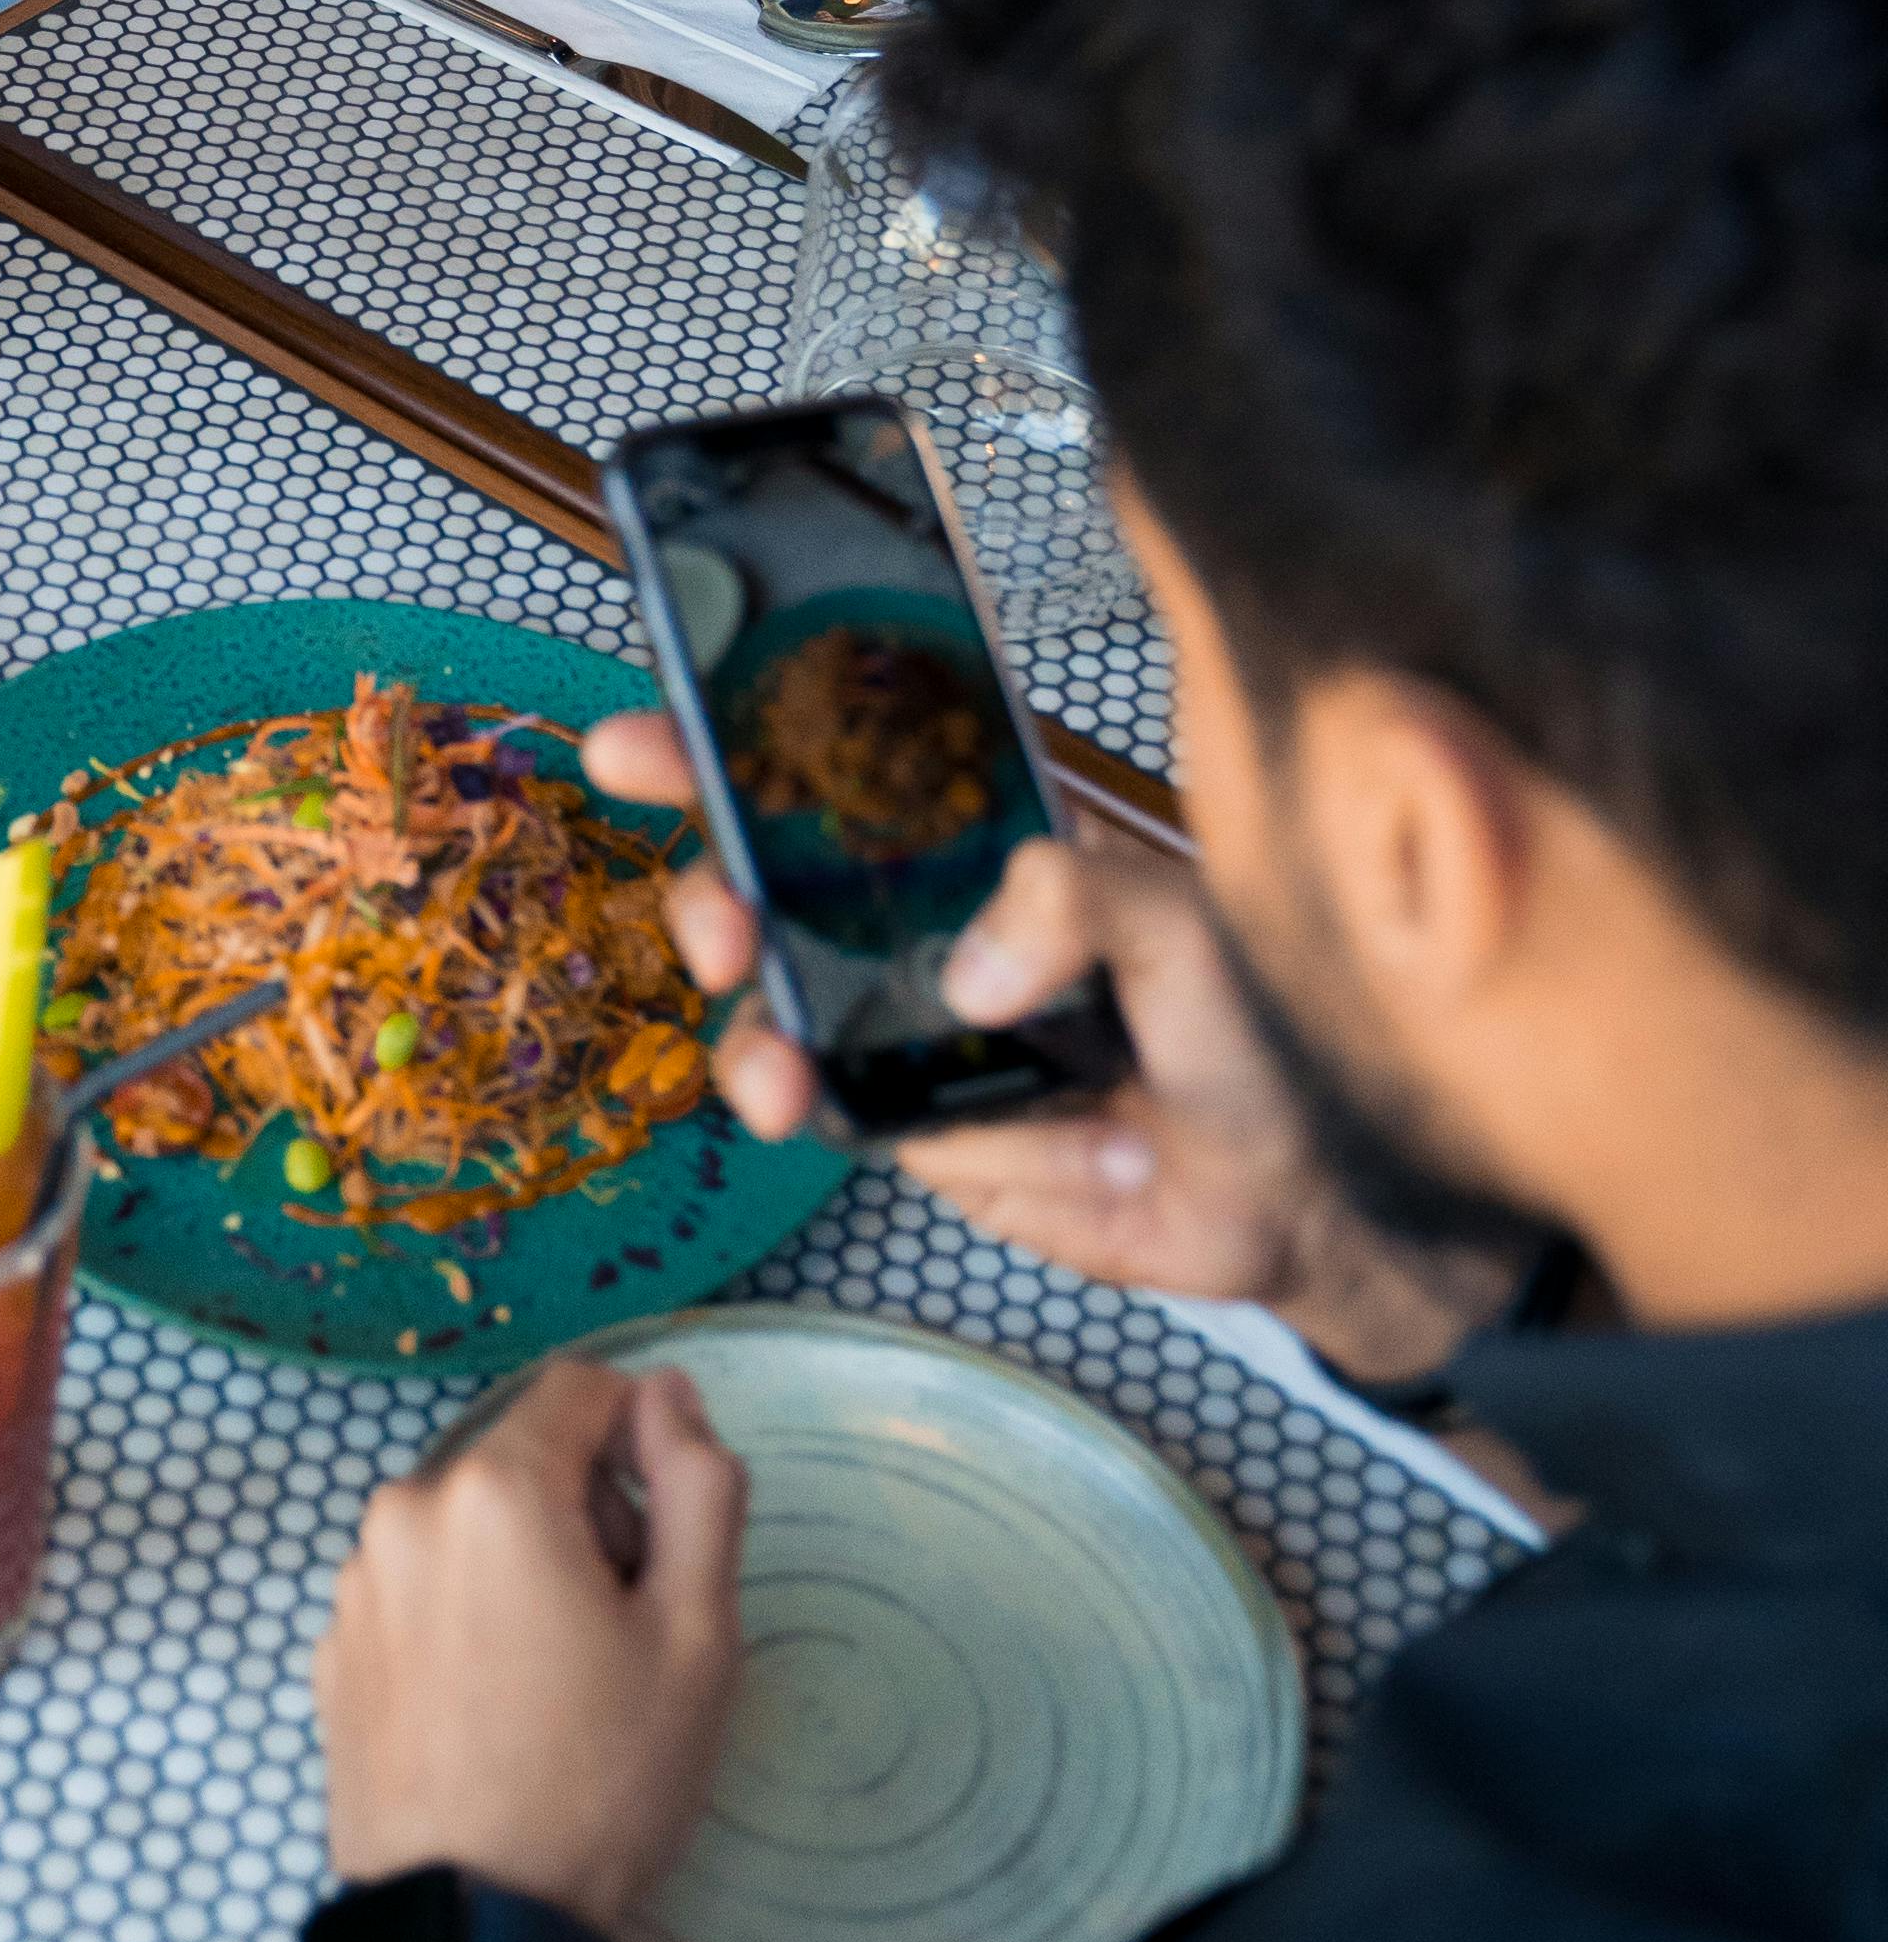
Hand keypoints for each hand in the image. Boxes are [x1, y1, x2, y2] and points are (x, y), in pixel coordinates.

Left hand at [314, 1358, 746, 1929]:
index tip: (660, 1548)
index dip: (642, 1450)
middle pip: (523, 1463)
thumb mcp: (696, 1636)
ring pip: (469, 1530)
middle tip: (619, 1639)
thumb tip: (671, 1395)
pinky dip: (464, 1624)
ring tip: (556, 1691)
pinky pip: (420, 1594)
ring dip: (521, 1574)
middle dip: (584, 1521)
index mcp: (493, 1488)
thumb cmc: (597, 1782)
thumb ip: (698, 1489)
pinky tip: (495, 1718)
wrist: (471, 1925)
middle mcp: (403, 1510)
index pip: (582, 1390)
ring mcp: (355, 1584)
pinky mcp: (331, 1651)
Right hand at [584, 715, 1512, 1378]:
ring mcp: (905, 1029)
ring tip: (770, 1046)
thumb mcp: (1184, 926)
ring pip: (768, 1003)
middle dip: (705, 885)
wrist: (1297, 1201)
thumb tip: (965, 975)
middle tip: (718, 915)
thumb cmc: (1260, 1041)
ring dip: (744, 1017)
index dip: (727, 743)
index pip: (835, 771)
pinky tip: (847, 1108)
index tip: (642, 740)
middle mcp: (925, 926)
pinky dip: (821, 1102)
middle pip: (762, 881)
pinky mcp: (913, 1127)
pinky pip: (828, 1105)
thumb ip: (1076, 902)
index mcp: (981, 844)